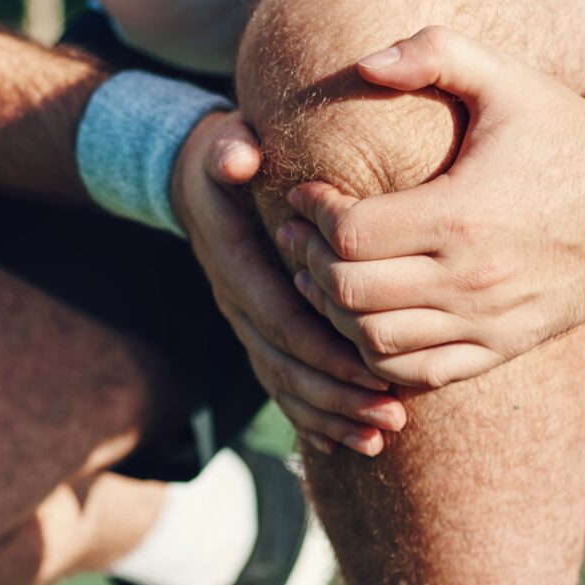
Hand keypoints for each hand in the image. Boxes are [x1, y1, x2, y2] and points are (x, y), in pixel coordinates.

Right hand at [173, 109, 407, 456]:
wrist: (192, 180)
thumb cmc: (224, 155)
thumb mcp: (223, 141)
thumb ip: (229, 149)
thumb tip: (238, 157)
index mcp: (236, 264)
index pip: (282, 319)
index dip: (326, 351)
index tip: (375, 373)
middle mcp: (236, 303)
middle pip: (286, 365)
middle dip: (339, 396)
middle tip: (392, 418)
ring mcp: (244, 323)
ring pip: (284, 383)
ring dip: (331, 415)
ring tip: (380, 439)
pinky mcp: (256, 334)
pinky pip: (281, 383)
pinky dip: (312, 417)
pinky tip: (347, 443)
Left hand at [275, 27, 584, 390]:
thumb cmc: (561, 131)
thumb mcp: (504, 77)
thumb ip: (433, 52)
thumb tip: (364, 64)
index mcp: (460, 214)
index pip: (351, 234)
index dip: (315, 213)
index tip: (308, 194)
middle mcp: (470, 278)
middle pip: (350, 292)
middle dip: (311, 261)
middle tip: (302, 234)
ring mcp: (486, 321)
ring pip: (374, 341)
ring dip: (335, 312)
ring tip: (325, 276)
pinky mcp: (500, 347)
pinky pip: (417, 373)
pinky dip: (378, 355)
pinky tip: (368, 318)